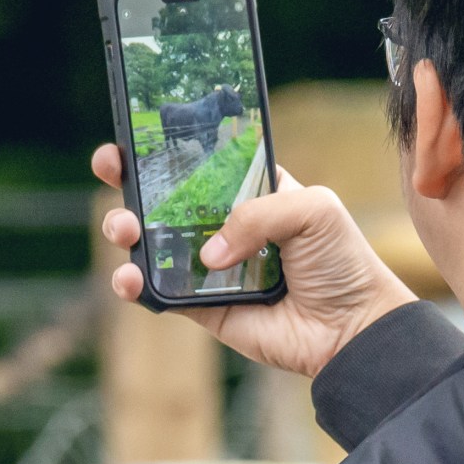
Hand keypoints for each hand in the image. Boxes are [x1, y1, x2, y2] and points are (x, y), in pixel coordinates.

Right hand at [91, 143, 419, 377]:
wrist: (351, 327)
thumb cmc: (342, 260)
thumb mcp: (312, 209)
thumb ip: (256, 214)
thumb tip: (208, 253)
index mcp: (248, 191)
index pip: (199, 162)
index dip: (165, 148)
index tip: (135, 136)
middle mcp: (222, 225)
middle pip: (162, 197)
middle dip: (128, 180)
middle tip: (112, 168)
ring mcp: (207, 266)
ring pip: (149, 243)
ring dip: (124, 229)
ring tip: (124, 228)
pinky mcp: (200, 307)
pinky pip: (156, 293)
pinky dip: (133, 284)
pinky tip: (128, 276)